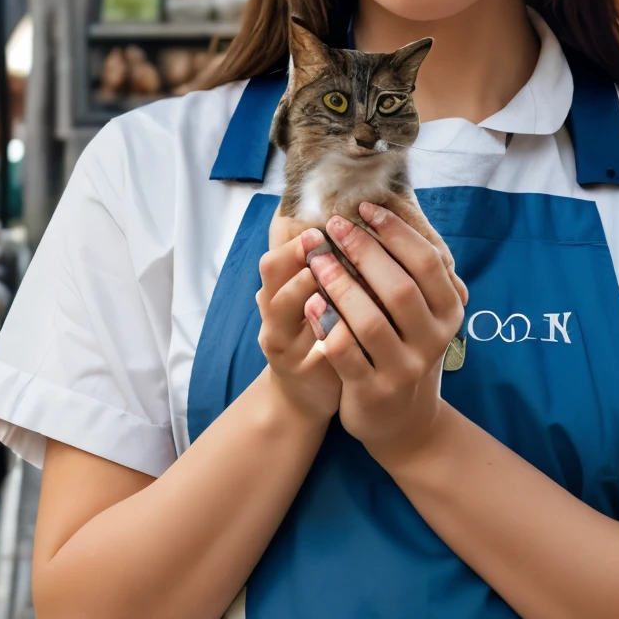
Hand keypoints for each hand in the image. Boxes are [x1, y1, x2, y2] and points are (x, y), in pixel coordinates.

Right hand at [256, 220, 340, 423]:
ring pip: (282, 313)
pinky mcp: (304, 371)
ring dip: (301, 290)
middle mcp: (275, 318)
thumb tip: (340, 221)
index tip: (319, 222)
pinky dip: (328, 332)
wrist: (305, 396)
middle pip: (271, 281)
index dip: (292, 242)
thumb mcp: (312, 301)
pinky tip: (347, 319)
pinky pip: (314, 349)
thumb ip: (321, 269)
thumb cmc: (316, 336)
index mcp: (278, 296)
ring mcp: (286, 346)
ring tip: (321, 273)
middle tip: (318, 239)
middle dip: (293, 259)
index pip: (273, 262)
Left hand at [304, 204, 464, 462]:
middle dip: (364, 251)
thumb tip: (380, 210)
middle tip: (335, 226)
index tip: (365, 208)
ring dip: (340, 284)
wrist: (403, 421)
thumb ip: (411, 273)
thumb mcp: (423, 314)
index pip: (427, 263)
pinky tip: (309, 302)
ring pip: (371, 321)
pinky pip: (346, 353)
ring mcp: (404, 368)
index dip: (396, 232)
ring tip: (316, 258)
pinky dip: (326, 325)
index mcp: (449, 312)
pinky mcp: (373, 390)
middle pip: (400, 287)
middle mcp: (433, 340)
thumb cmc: (406, 349)